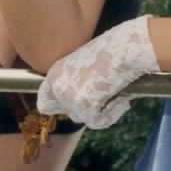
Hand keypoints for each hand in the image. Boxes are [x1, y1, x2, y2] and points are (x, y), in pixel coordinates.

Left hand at [36, 16, 157, 129]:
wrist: (126, 48)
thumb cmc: (113, 50)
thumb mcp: (85, 63)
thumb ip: (76, 81)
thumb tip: (83, 100)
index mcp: (55, 73)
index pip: (44, 102)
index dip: (62, 105)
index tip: (80, 102)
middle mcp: (57, 87)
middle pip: (67, 113)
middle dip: (85, 109)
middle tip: (103, 98)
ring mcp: (70, 99)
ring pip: (84, 118)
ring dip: (101, 111)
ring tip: (116, 93)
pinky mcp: (85, 107)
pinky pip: (99, 122)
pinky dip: (112, 114)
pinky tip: (122, 99)